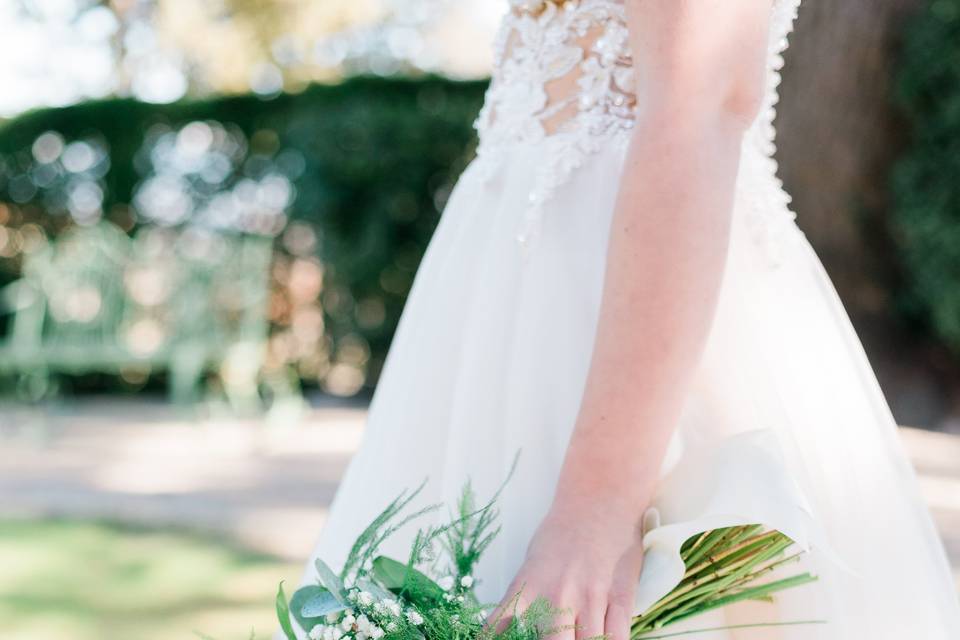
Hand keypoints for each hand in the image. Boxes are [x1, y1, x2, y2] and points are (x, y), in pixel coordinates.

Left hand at [492, 498, 644, 639]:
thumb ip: (521, 601)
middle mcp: (557, 596)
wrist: (600, 499)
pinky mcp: (621, 599)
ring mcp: (590, 599)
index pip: (500, 626)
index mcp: (528, 586)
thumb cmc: (562, 532)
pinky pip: (616, 639)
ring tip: (577, 638)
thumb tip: (504, 631)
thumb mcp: (531, 564)